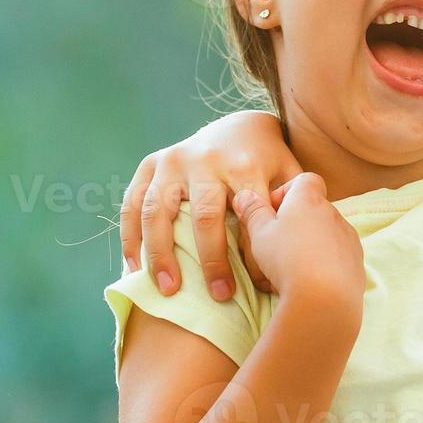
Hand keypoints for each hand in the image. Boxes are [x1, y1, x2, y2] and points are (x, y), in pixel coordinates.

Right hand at [119, 110, 303, 300]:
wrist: (239, 125)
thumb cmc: (268, 162)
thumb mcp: (288, 174)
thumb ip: (291, 205)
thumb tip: (291, 247)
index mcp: (244, 164)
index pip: (248, 217)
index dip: (253, 254)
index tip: (258, 286)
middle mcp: (206, 160)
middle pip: (205, 216)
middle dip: (211, 261)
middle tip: (220, 297)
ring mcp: (174, 160)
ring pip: (159, 211)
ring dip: (161, 254)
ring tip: (168, 290)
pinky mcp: (151, 163)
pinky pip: (132, 204)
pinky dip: (131, 237)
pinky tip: (135, 267)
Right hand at [232, 174, 364, 315]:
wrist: (324, 298)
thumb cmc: (287, 259)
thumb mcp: (259, 234)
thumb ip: (253, 212)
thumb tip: (246, 195)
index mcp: (309, 200)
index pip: (305, 180)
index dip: (287, 191)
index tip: (272, 213)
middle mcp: (333, 213)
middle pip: (314, 208)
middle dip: (296, 221)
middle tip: (277, 245)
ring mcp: (348, 236)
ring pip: (327, 232)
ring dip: (312, 242)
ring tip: (293, 267)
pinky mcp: (356, 260)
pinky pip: (339, 253)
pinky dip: (326, 260)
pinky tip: (312, 279)